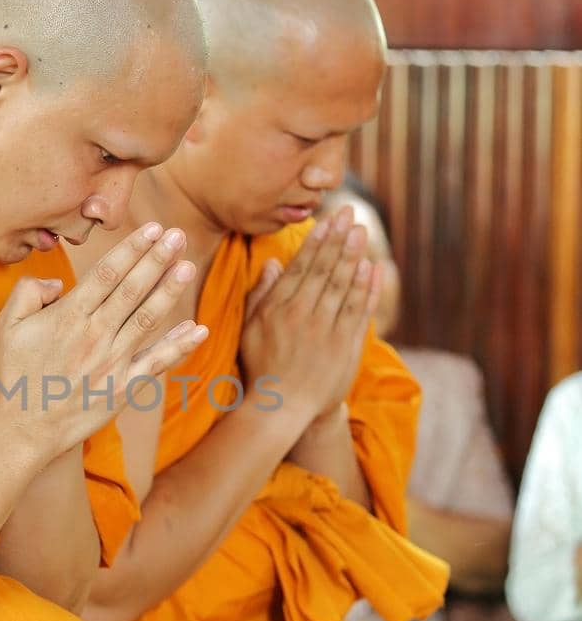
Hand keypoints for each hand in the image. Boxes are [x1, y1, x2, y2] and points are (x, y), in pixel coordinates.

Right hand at [0, 222, 207, 454]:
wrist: (21, 431)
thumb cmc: (11, 376)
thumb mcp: (6, 326)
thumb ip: (29, 292)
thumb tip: (59, 282)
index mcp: (68, 316)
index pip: (107, 272)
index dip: (132, 248)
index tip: (152, 229)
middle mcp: (95, 335)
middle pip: (133, 289)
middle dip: (157, 259)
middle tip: (178, 235)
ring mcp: (112, 362)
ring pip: (148, 318)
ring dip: (170, 291)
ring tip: (188, 266)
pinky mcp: (123, 389)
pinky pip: (157, 363)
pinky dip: (179, 347)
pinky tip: (198, 329)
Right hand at [239, 206, 381, 428]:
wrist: (282, 408)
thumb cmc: (262, 367)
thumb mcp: (249, 331)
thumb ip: (260, 296)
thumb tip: (273, 263)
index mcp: (279, 310)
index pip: (302, 267)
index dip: (317, 241)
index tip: (328, 219)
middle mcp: (304, 316)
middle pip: (325, 270)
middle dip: (338, 239)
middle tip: (349, 213)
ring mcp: (327, 331)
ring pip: (343, 286)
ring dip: (353, 256)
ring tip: (361, 231)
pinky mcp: (346, 346)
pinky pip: (359, 311)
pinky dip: (367, 288)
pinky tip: (372, 268)